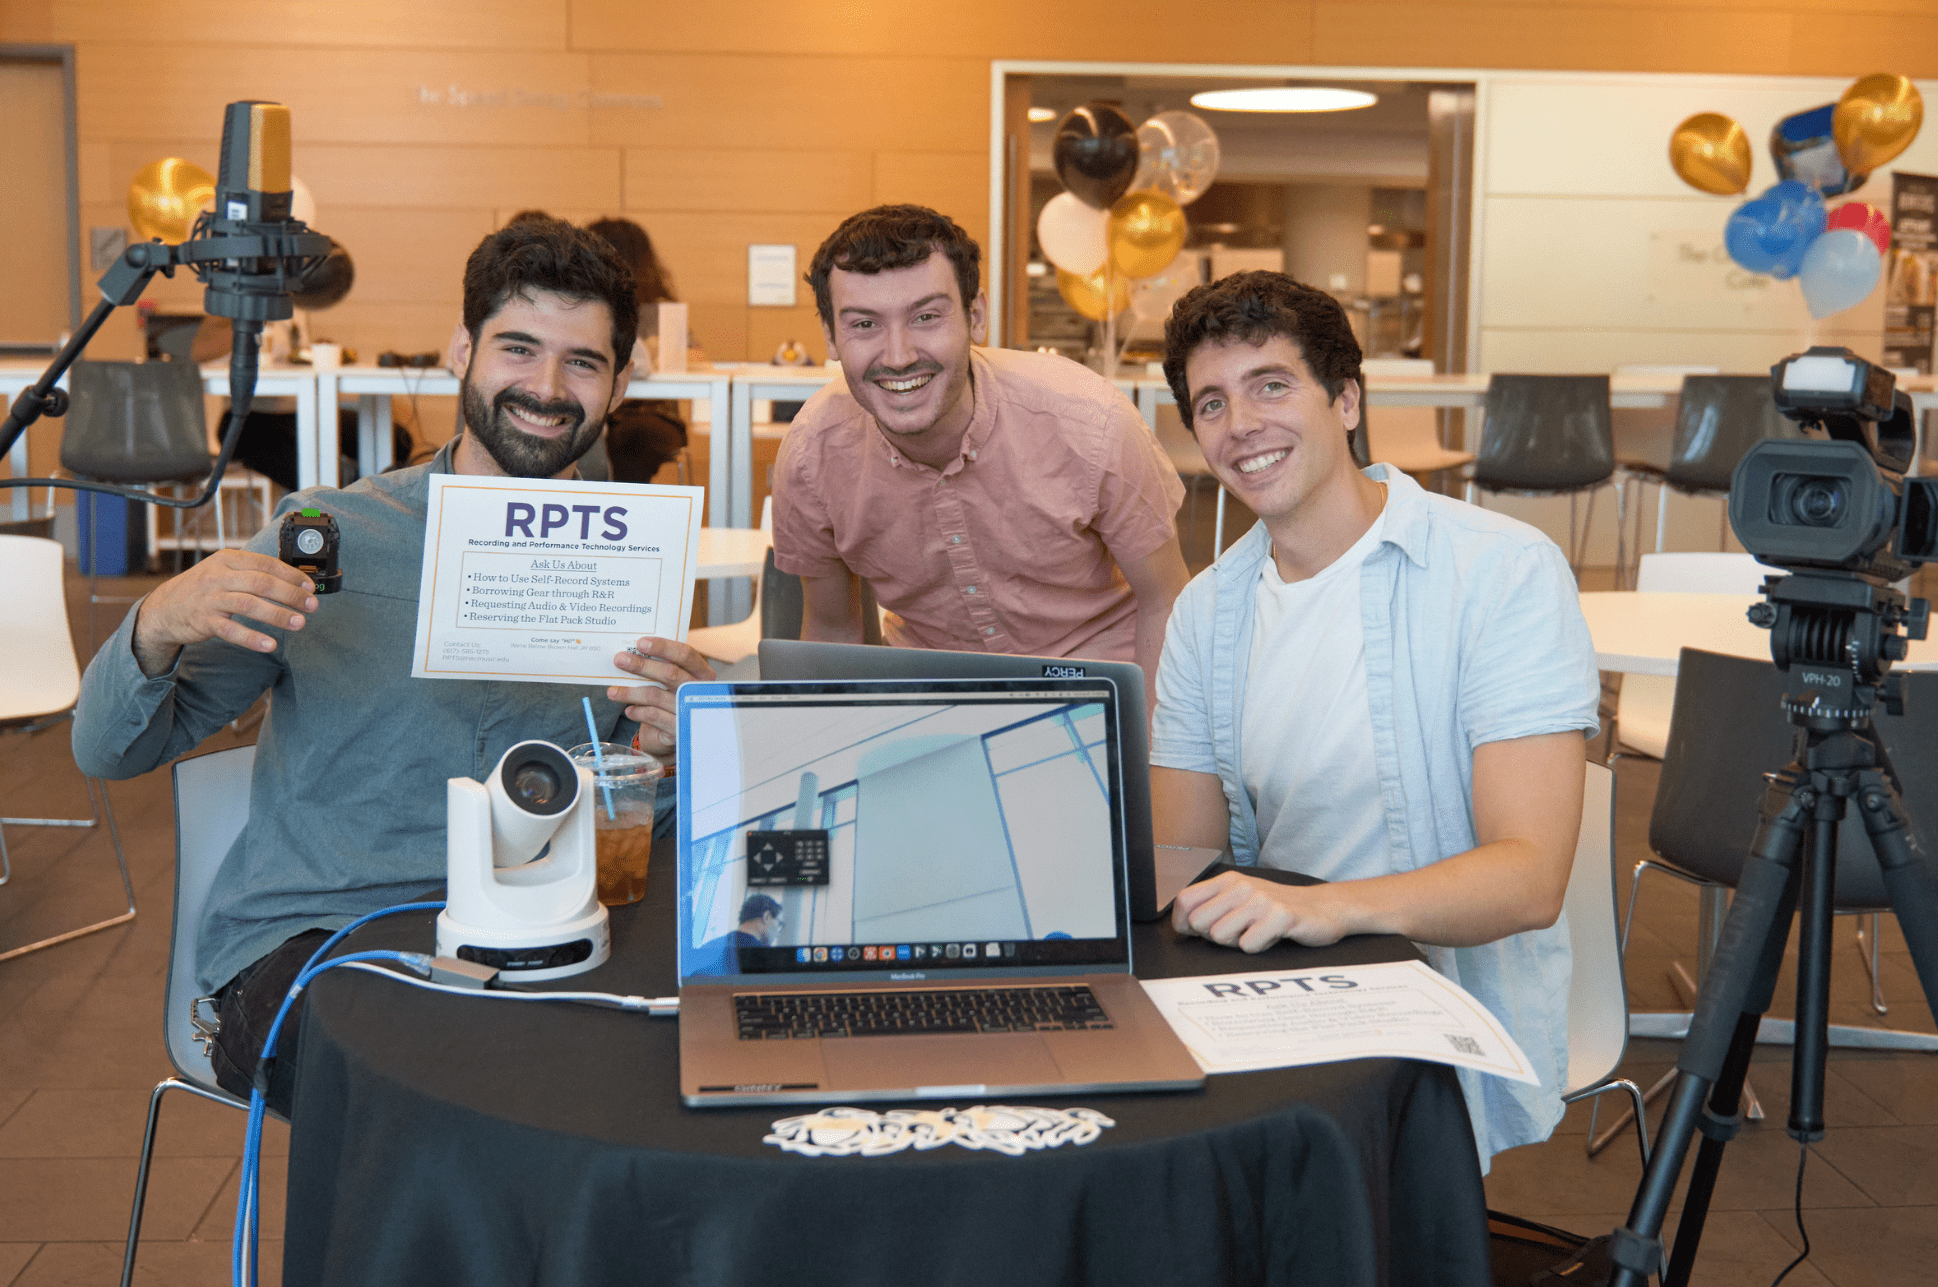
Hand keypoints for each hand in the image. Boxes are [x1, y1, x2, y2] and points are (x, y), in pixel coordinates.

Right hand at [132, 550, 317, 676]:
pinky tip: (270, 644)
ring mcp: (210, 599)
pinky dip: (252, 638)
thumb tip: (292, 580)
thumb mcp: (223, 571)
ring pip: (249, 605)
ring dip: (278, 615)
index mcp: (227, 560)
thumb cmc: (201, 589)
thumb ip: (251, 573)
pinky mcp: (204, 621)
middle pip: (261, 583)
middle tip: (312, 605)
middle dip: (291, 594)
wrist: (163, 609)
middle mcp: (218, 576)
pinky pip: (231, 630)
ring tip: (299, 623)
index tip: (310, 587)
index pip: (266, 564)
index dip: (291, 575)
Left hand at [608, 636, 714, 758]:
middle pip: (670, 673)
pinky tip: (628, 710)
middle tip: (619, 660)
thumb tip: (630, 654)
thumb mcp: (673, 681)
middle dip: (642, 666)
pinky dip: (637, 712)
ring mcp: (690, 710)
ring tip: (612, 692)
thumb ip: (661, 666)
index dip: (663, 647)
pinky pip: (653, 716)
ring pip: (656, 695)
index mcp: (702, 673)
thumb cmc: (671, 698)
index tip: (640, 643)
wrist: (677, 732)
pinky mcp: (678, 729)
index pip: (686, 655)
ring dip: (630, 692)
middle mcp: (699, 691)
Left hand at [1171, 871, 1352, 952]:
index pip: (1184, 900)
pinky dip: (1258, 947)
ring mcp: (1261, 900)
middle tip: (1238, 932)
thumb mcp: (1240, 900)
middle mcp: (1242, 886)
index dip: (1182, 923)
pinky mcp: (1280, 916)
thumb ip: (1211, 907)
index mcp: (1228, 881)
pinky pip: (1248, 945)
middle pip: (1198, 923)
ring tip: (1256, 933)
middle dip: (1213, 936)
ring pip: (1220, 935)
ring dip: (1237, 943)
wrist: (1322, 908)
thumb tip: (1182, 925)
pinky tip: (1272, 936)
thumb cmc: (1276, 908)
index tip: (1196, 933)